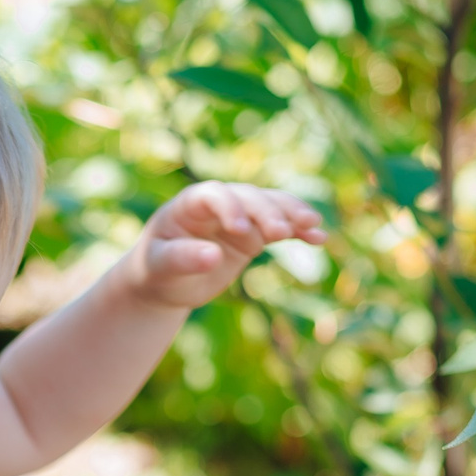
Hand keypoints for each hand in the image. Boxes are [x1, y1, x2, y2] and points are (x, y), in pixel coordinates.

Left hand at [118, 182, 326, 313]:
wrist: (166, 281)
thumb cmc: (156, 271)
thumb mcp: (160, 267)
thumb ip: (182, 259)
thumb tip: (212, 256)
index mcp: (190, 204)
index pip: (214, 194)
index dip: (229, 207)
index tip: (240, 229)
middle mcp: (219, 203)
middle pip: (248, 197)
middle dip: (266, 211)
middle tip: (281, 232)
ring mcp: (240, 216)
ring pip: (270, 206)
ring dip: (291, 214)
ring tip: (313, 225)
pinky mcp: (255, 233)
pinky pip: (281, 226)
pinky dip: (299, 230)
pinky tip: (319, 238)